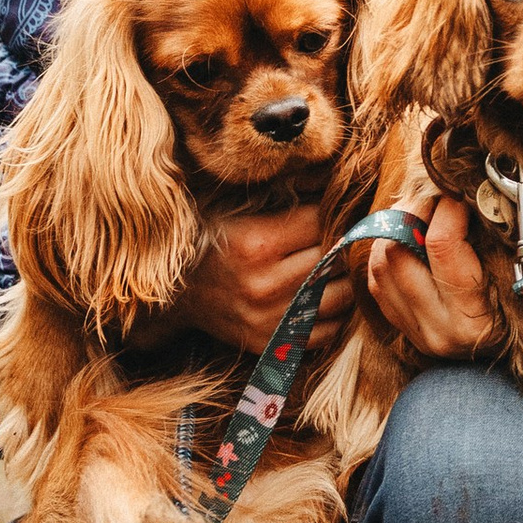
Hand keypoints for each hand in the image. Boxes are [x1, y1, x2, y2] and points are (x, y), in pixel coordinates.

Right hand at [130, 205, 347, 361]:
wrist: (178, 295)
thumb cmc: (213, 243)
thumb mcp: (238, 208)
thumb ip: (285, 192)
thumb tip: (332, 179)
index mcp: (257, 243)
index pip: (321, 221)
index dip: (330, 212)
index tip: (330, 211)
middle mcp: (265, 284)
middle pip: (336, 258)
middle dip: (342, 244)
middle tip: (340, 237)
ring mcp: (272, 319)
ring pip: (341, 296)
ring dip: (345, 279)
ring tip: (335, 266)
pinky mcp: (275, 343)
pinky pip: (329, 330)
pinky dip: (335, 313)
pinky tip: (324, 295)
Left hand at [364, 187, 522, 362]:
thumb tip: (519, 186)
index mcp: (475, 318)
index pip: (442, 245)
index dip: (449, 206)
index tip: (465, 193)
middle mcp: (439, 330)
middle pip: (397, 253)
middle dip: (414, 212)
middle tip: (439, 197)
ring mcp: (418, 333)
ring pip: (380, 265)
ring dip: (397, 230)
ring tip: (427, 215)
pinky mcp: (408, 330)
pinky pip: (378, 283)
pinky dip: (390, 253)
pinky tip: (416, 241)